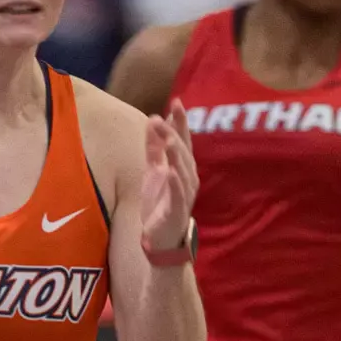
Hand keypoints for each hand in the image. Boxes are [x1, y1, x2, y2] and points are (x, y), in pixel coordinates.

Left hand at [142, 99, 198, 253]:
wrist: (160, 238)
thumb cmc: (160, 203)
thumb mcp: (153, 171)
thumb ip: (154, 148)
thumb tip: (153, 120)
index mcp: (182, 167)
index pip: (182, 140)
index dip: (180, 122)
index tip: (176, 102)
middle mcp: (187, 178)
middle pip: (183, 152)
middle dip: (175, 134)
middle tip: (164, 117)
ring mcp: (184, 194)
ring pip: (182, 171)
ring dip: (176, 155)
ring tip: (169, 140)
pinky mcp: (177, 211)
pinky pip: (178, 195)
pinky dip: (175, 183)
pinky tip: (171, 171)